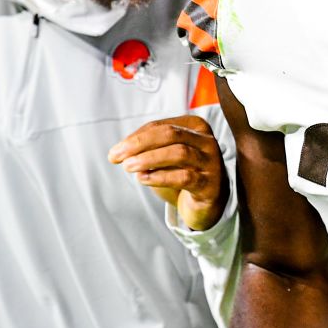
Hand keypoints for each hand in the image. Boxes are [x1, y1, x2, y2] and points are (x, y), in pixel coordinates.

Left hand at [109, 115, 227, 230]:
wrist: (208, 201)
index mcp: (195, 127)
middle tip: (117, 156)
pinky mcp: (210, 184)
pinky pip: (184, 177)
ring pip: (179, 153)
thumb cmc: (183, 172)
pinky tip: (143, 179)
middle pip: (170, 134)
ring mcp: (211, 162)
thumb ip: (149, 148)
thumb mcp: (166, 156)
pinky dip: (160, 177)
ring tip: (128, 167)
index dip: (136, 137)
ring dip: (149, 159)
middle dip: (140, 144)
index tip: (115, 151)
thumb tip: (120, 151)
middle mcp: (207, 141)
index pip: (161, 126)